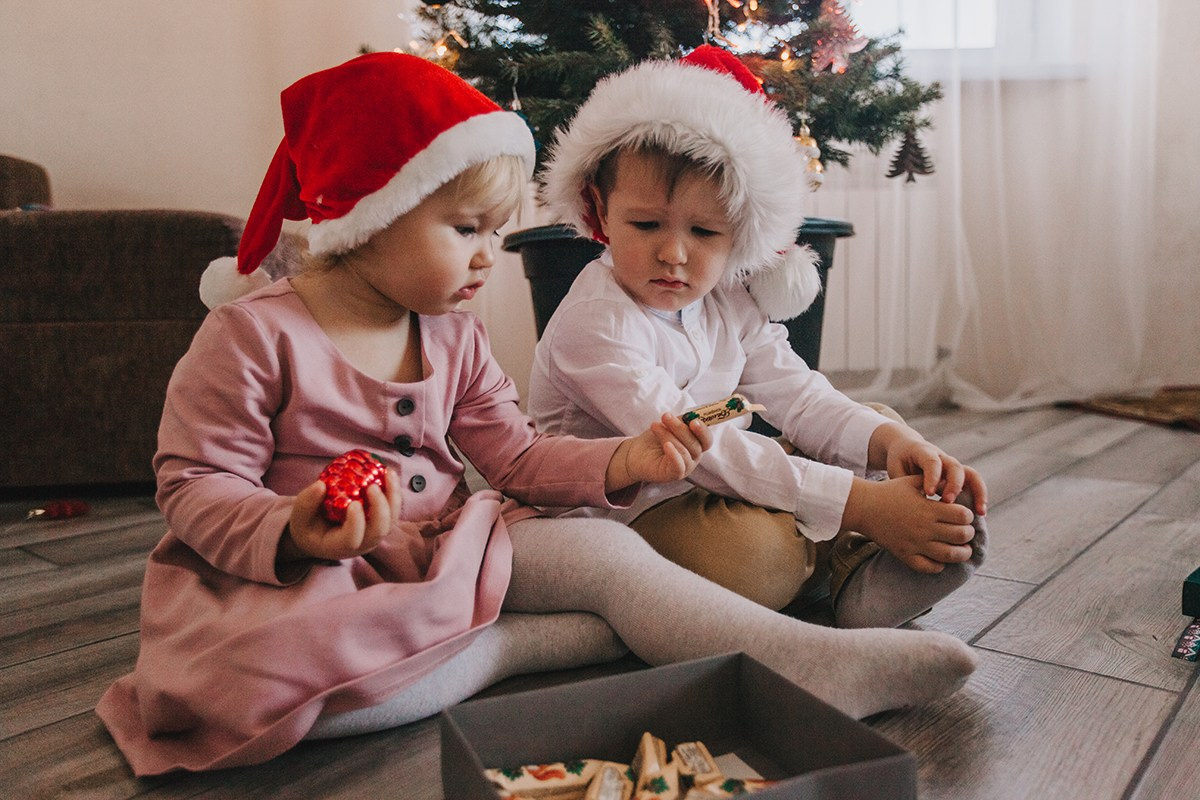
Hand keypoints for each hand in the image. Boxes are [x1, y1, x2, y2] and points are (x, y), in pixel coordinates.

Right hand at [281, 468, 401, 562]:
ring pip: (391, 520)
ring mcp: (374, 534)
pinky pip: (392, 509)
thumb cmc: (308, 526)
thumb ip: (306, 503)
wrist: (318, 533)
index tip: (353, 504)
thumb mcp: (299, 517)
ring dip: (393, 497)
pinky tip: (389, 473)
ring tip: (389, 473)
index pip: (352, 539)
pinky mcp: (380, 522)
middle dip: (381, 508)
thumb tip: (320, 485)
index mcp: (339, 546)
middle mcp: (361, 544)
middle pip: (379, 531)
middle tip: (373, 486)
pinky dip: (393, 492)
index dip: (356, 523)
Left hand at [605, 413, 711, 489]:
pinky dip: (674, 454)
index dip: (703, 430)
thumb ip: (683, 421)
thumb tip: (693, 415)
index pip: (706, 439)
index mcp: (696, 444)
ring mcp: (685, 467)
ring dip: (668, 436)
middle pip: (695, 444)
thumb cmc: (655, 438)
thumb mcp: (670, 425)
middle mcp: (693, 457)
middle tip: (665, 416)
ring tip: (655, 426)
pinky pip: (679, 466)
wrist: (636, 452)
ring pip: (684, 452)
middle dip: (680, 428)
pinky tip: (666, 445)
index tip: (693, 419)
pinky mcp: (674, 475)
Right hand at [842, 474, 976, 572]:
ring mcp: (915, 543)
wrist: (863, 507)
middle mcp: (924, 527)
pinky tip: (940, 559)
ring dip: (962, 553)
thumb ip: (935, 483)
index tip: (964, 515)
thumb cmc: (889, 492)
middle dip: (968, 533)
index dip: (968, 515)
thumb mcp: (912, 481)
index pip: (963, 516)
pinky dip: (939, 566)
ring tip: (963, 550)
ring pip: (950, 555)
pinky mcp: (905, 555)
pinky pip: (929, 567)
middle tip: (965, 531)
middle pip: (961, 536)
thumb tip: (956, 486)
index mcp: (928, 508)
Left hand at [883, 433, 987, 515]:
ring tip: (979, 513)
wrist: (907, 447)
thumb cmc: (899, 461)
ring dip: (977, 493)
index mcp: (924, 453)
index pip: (932, 462)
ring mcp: (953, 467)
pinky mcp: (959, 476)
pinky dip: (979, 498)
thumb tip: (910, 505)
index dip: (932, 477)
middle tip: (947, 502)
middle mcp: (942, 458)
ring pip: (971, 475)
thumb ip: (903, 484)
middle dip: (954, 485)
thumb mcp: (896, 469)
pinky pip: (973, 484)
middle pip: (955, 467)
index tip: (928, 493)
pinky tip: (980, 514)